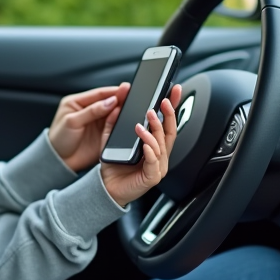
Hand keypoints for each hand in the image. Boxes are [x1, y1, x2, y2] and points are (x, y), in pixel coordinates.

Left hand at [48, 83, 129, 171]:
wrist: (59, 162)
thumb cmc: (58, 140)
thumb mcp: (72, 121)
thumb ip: (91, 111)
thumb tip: (110, 101)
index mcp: (77, 102)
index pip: (98, 94)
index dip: (112, 91)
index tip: (124, 89)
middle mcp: (88, 111)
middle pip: (107, 102)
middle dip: (119, 99)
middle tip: (131, 94)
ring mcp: (96, 123)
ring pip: (112, 114)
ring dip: (121, 111)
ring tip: (131, 107)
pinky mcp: (102, 134)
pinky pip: (114, 126)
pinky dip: (120, 123)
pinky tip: (127, 120)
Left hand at [100, 84, 181, 207]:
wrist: (106, 188)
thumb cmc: (113, 166)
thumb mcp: (111, 139)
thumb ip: (113, 123)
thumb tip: (116, 105)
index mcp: (154, 145)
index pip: (167, 123)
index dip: (172, 107)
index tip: (173, 91)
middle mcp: (159, 155)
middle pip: (169, 133)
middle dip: (168, 115)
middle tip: (161, 102)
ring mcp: (157, 167)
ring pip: (161, 146)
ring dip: (154, 132)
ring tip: (143, 122)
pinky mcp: (151, 177)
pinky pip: (153, 162)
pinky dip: (150, 152)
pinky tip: (144, 144)